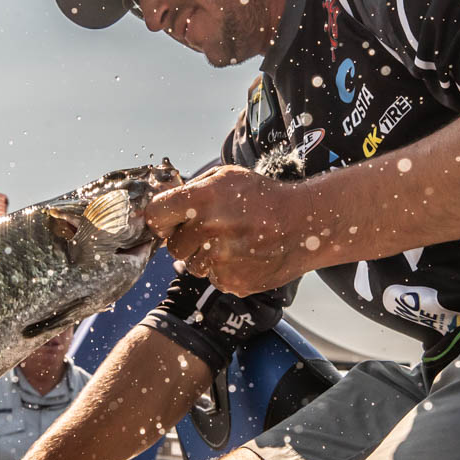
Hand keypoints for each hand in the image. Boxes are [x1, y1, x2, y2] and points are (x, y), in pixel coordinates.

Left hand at [145, 165, 311, 295]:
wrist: (304, 224)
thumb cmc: (263, 197)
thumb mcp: (226, 177)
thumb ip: (191, 189)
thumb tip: (161, 204)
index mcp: (202, 199)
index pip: (155, 216)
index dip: (160, 220)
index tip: (168, 221)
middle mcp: (208, 230)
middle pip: (173, 246)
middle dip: (187, 239)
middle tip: (212, 229)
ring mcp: (220, 259)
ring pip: (192, 265)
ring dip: (205, 256)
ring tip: (232, 241)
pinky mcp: (232, 282)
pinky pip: (213, 278)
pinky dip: (224, 270)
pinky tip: (243, 255)